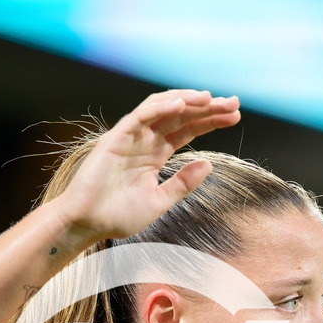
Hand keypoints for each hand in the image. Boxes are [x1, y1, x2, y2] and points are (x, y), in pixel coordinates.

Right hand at [56, 89, 240, 241]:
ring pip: (162, 108)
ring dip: (186, 100)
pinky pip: (140, 116)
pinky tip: (181, 105)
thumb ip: (183, 184)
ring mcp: (131, 137)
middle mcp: (145, 140)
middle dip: (207, 108)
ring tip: (210, 99)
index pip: (188, 129)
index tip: (235, 116)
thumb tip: (209, 164)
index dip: (211, 121)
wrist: (87, 224)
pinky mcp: (116, 138)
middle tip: (234, 103)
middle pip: (180, 115)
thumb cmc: (118, 216)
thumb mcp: (160, 201)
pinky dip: (160, 108)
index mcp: (156, 154)